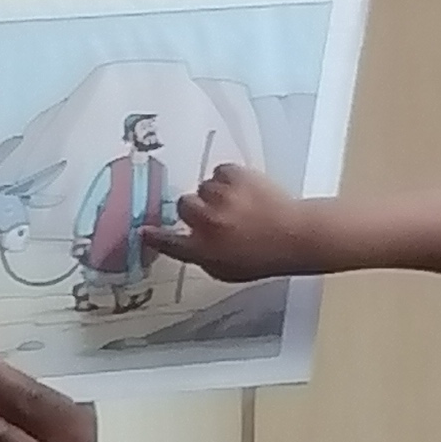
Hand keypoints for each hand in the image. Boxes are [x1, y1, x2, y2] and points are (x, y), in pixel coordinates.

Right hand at [145, 160, 328, 283]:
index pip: (170, 243)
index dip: (155, 236)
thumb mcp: (228, 270)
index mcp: (204, 250)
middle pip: (184, 205)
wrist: (297, 235)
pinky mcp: (235, 175)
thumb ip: (202, 257)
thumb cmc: (265, 257)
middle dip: (197, 208)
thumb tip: (186, 243)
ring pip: (204, 186)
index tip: (144, 231)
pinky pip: (221, 170)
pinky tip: (246, 190)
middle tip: (217, 214)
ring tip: (240, 203)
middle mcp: (207, 223)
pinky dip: (230, 177)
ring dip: (216, 193)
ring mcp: (220, 197)